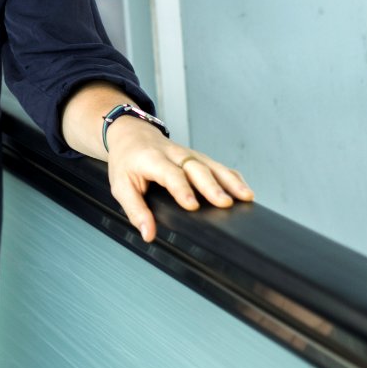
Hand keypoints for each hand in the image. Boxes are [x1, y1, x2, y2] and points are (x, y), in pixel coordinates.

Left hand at [105, 119, 253, 242]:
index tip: (192, 206)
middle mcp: (174, 154)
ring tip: (246, 196)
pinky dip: (232, 177)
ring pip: (212, 165)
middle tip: (225, 203)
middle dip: (212, 186)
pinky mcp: (198, 157)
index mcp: (152, 159)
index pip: (170, 174)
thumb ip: (135, 210)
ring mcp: (188, 154)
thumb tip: (148, 233)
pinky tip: (244, 190)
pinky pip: (217, 165)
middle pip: (197, 167)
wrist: (131, 134)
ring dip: (230, 180)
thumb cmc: (126, 161)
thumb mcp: (121, 186)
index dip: (182, 189)